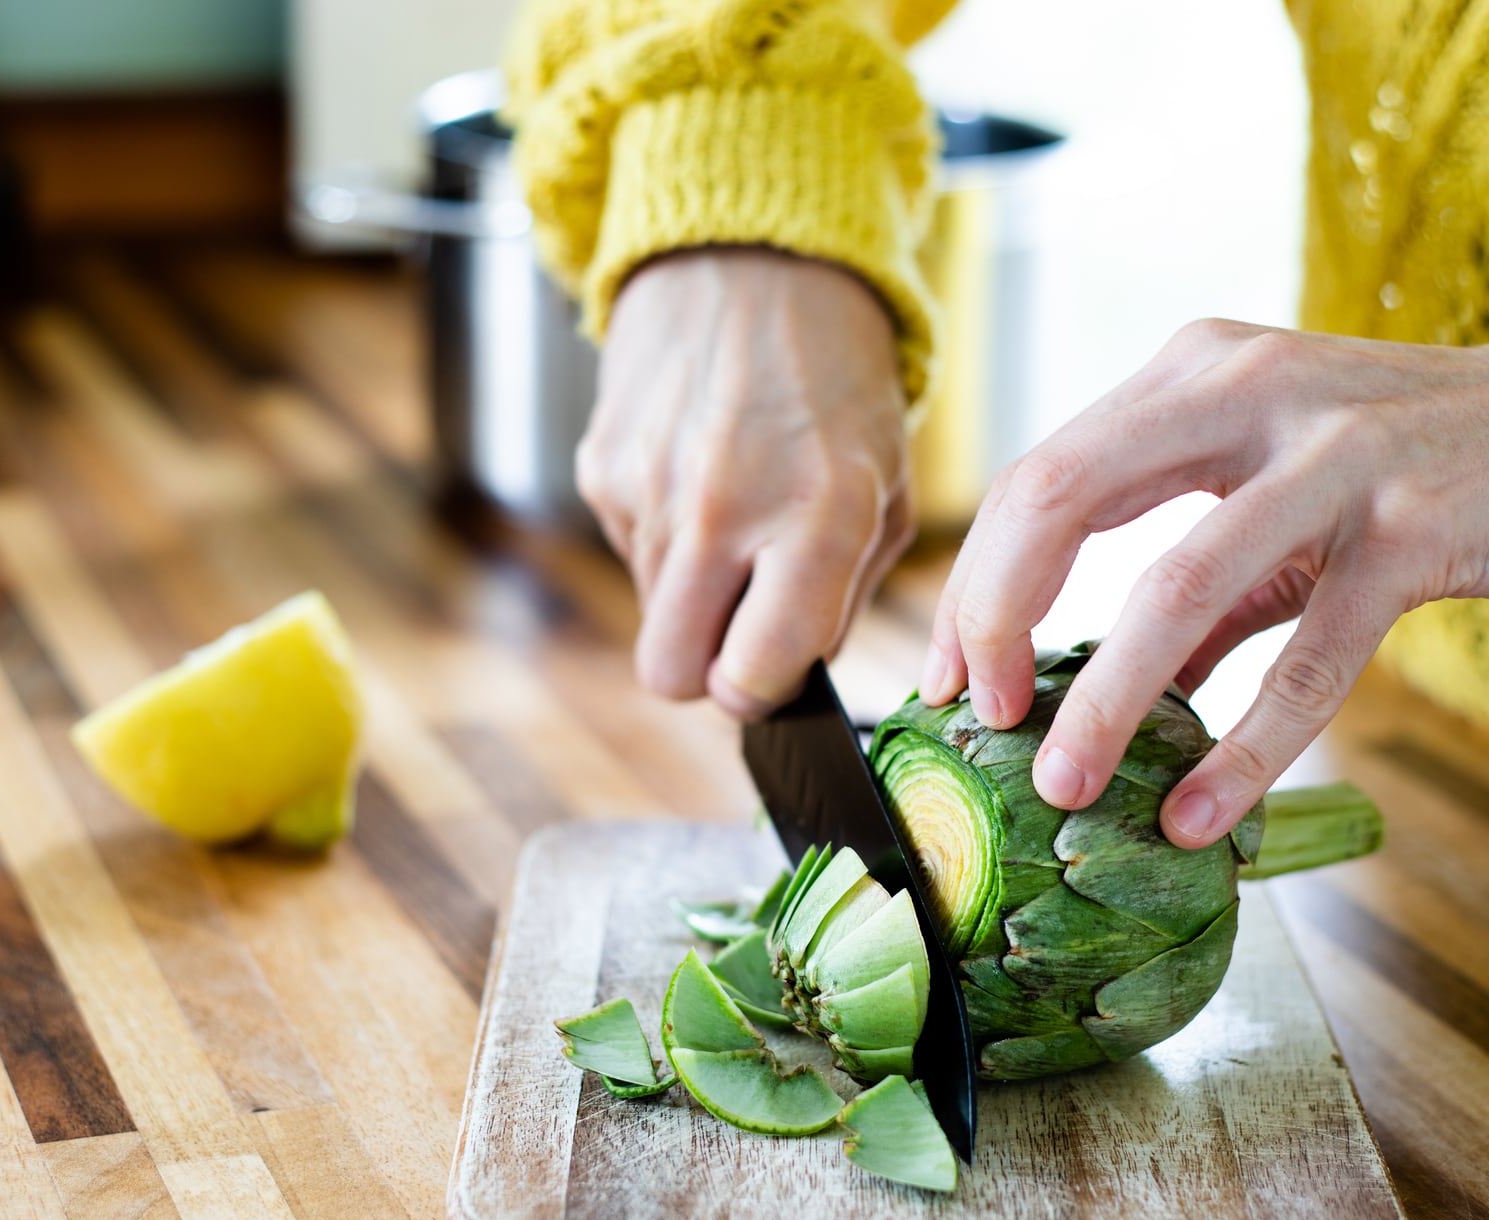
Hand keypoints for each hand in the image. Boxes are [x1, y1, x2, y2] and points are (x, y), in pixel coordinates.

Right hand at [582, 248, 910, 715]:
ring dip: (692, 592)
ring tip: (735, 513)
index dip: (761, 691)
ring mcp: (651, 486)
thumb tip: (791, 674)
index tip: (772, 668)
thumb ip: (846, 596)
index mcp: (819, 516)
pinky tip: (699, 474)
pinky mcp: (601, 466)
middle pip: (670, 674)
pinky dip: (664, 536)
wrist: (752, 260)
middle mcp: (725, 507)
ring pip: (650, 615)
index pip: (752, 675)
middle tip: (741, 624)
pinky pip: (629, 552)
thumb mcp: (886, 490)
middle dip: (704, 670)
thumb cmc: (836, 384)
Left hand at [921, 317, 1488, 843]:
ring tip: (1064, 787)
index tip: (949, 681)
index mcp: (1194, 376)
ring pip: (1176, 585)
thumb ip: (1193, 589)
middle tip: (979, 722)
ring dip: (1105, 700)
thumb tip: (1095, 696)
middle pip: (1062, 500)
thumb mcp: (1278, 499)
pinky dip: (1244, 747)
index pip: (1039, 477)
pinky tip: (1202, 815)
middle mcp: (1246, 391)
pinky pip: (1306, 659)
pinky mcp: (1414, 529)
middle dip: (995, 620)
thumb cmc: (1416, 465)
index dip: (977, 586)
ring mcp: (1334, 454)